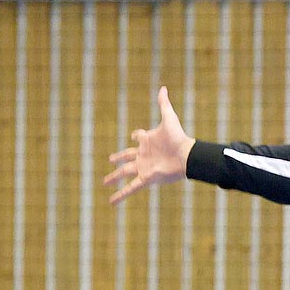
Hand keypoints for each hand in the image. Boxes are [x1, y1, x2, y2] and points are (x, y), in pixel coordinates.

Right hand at [103, 86, 193, 204]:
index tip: (133, 135)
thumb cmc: (178, 137)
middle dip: (118, 158)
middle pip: (127, 157)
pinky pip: (131, 188)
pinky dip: (121, 195)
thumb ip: (164, 104)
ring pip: (125, 173)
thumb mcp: (169, 118)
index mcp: (148, 141)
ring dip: (114, 178)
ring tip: (104, 182)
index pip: (139, 137)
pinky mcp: (146, 178)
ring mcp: (144, 167)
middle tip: (109, 161)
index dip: (136, 135)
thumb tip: (163, 87)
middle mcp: (144, 155)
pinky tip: (112, 202)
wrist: (186, 155)